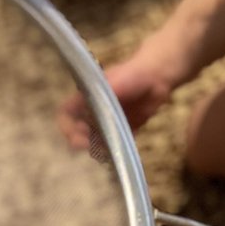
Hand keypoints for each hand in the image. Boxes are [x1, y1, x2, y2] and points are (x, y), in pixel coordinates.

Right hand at [57, 52, 174, 149]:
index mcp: (86, 97)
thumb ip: (102, 96)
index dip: (67, 126)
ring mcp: (107, 121)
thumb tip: (89, 114)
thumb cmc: (133, 74)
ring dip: (96, 148)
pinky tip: (120, 151)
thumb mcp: (115, 81)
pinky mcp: (122, 130)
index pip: (66, 114)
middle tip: (91, 145)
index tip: (78, 134)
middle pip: (77, 131)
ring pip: (93, 141)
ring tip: (106, 149)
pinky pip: (113, 144)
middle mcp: (93, 111)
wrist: (158, 77)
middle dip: (81, 140)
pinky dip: (113, 150)